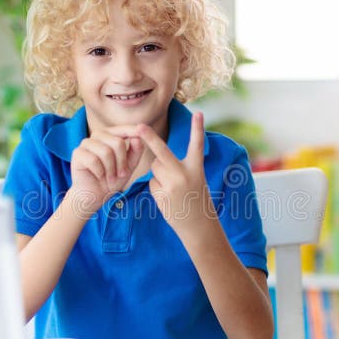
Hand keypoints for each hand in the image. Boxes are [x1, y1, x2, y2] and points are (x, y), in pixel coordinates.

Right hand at [69, 126, 144, 216]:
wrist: (96, 195)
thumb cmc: (112, 179)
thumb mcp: (129, 166)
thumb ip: (135, 152)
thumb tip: (139, 138)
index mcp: (111, 135)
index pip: (124, 129)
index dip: (134, 130)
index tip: (144, 129)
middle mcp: (98, 136)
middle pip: (117, 143)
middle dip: (122, 162)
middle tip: (120, 174)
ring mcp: (86, 143)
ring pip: (106, 152)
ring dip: (111, 169)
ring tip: (110, 177)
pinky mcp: (77, 153)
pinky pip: (93, 160)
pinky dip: (99, 172)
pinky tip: (98, 176)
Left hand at [137, 112, 215, 236]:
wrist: (198, 225)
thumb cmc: (196, 198)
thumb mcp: (195, 179)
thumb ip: (178, 167)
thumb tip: (156, 160)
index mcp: (196, 168)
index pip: (197, 145)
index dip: (198, 128)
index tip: (199, 113)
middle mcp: (184, 174)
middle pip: (162, 153)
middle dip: (149, 139)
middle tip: (140, 126)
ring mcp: (172, 185)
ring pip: (155, 168)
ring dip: (159, 174)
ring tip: (172, 188)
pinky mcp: (162, 195)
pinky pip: (152, 182)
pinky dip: (157, 188)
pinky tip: (168, 197)